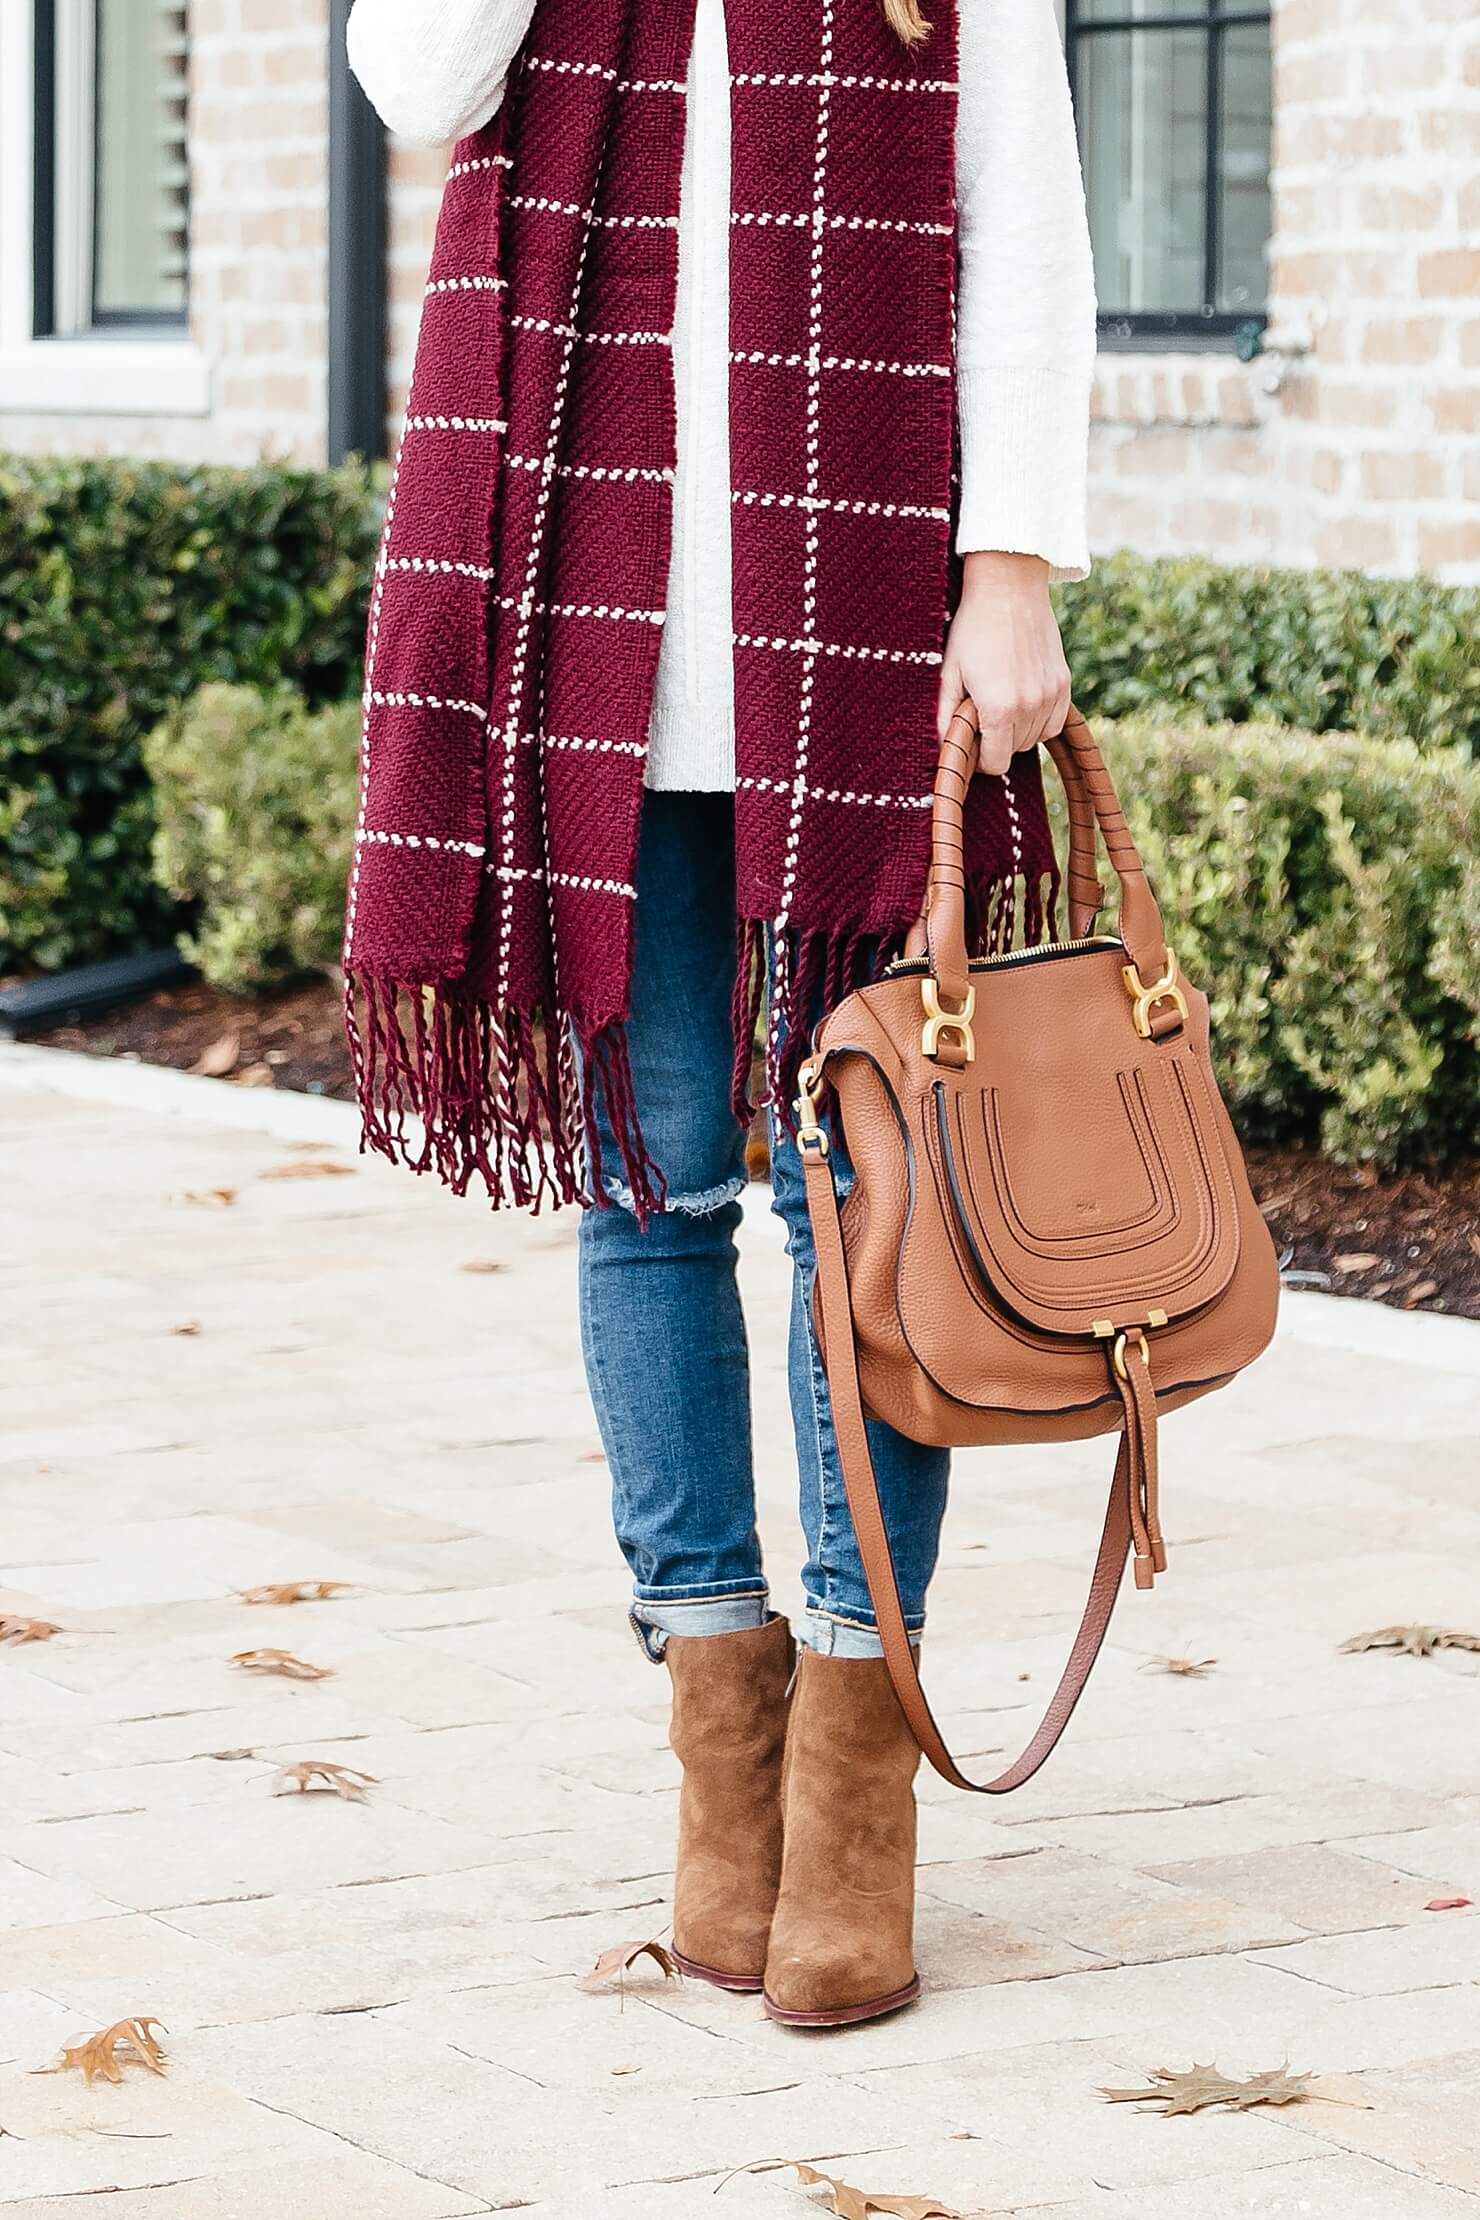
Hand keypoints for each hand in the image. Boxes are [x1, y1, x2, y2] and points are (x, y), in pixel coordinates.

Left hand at [937, 551, 1071, 775]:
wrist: (1009, 587)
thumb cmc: (973, 628)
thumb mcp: (950, 671)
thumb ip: (944, 716)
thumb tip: (942, 748)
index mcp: (998, 708)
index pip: (996, 763)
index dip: (980, 761)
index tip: (971, 746)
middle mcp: (1030, 706)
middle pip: (1015, 752)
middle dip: (996, 742)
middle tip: (981, 716)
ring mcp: (1051, 694)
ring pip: (1035, 739)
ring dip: (1018, 732)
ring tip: (1001, 704)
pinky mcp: (1064, 682)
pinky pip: (1055, 723)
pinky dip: (1040, 721)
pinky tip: (1023, 703)